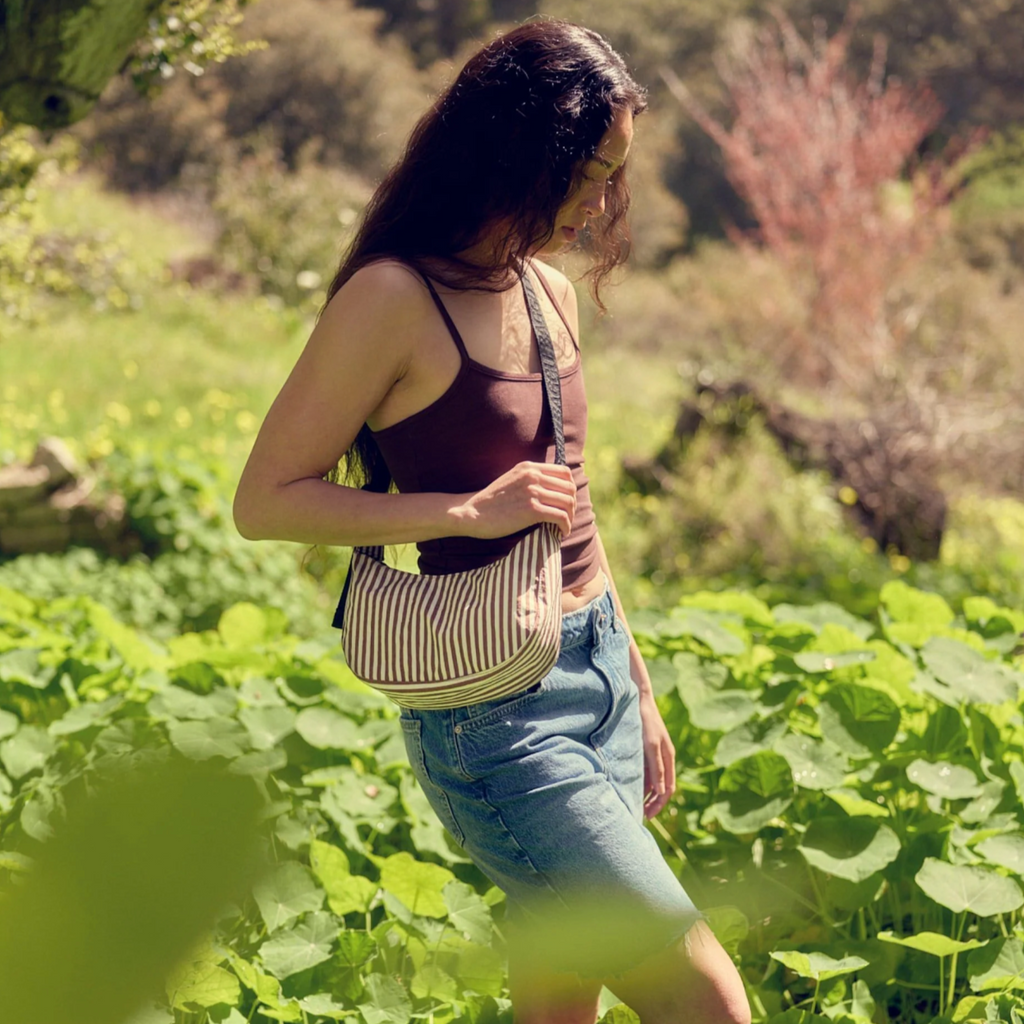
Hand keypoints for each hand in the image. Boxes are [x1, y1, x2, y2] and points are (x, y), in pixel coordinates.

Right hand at [454, 461, 576, 538]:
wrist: (472, 513)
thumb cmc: (491, 502)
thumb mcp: (511, 480)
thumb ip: (530, 480)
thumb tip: (551, 489)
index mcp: (529, 467)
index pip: (564, 472)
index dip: (570, 488)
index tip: (566, 502)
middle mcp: (533, 476)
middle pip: (569, 488)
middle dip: (572, 505)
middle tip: (567, 517)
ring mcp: (532, 492)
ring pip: (568, 503)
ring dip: (570, 517)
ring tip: (565, 527)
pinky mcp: (532, 510)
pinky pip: (560, 517)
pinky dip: (565, 526)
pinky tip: (561, 533)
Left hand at [637, 690, 675, 818]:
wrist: (637, 699)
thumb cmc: (646, 721)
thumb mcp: (651, 745)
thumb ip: (657, 768)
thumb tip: (662, 792)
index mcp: (668, 758)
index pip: (668, 789)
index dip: (658, 804)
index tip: (647, 816)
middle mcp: (662, 758)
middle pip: (660, 788)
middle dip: (651, 804)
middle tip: (638, 816)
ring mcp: (653, 755)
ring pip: (651, 782)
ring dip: (644, 795)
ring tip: (631, 806)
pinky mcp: (643, 750)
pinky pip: (643, 772)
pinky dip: (638, 783)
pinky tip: (627, 789)